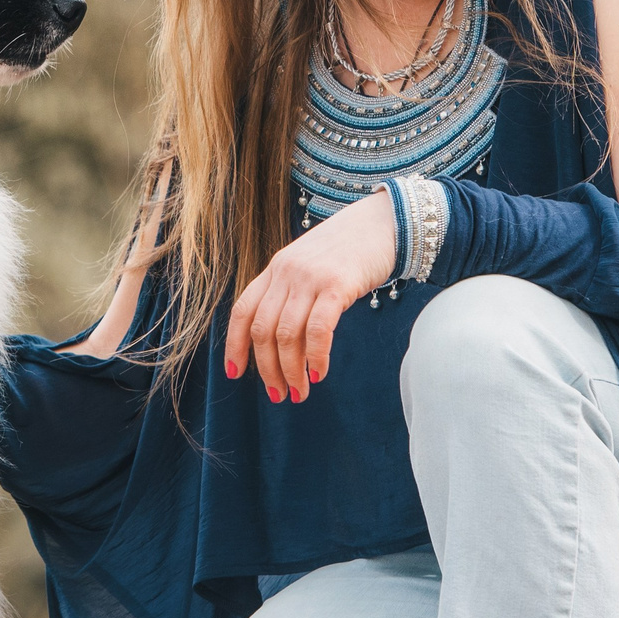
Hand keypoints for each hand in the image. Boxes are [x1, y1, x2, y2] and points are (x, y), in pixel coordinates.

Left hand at [224, 191, 395, 402]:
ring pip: (287, 335)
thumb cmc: (349, 251)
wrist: (383, 221)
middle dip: (267, 369)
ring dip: (291, 371)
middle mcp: (286, 272)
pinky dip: (315, 357)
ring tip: (300, 392)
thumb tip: (285, 343)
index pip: (242, 311)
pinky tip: (319, 373)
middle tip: (278, 396)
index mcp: (275, 269)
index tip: (235, 373)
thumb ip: (293, 294)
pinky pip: (318, 330)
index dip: (234, 345)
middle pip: (263, 330)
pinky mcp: (337, 284)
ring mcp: (310, 278)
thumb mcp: (309, 266)